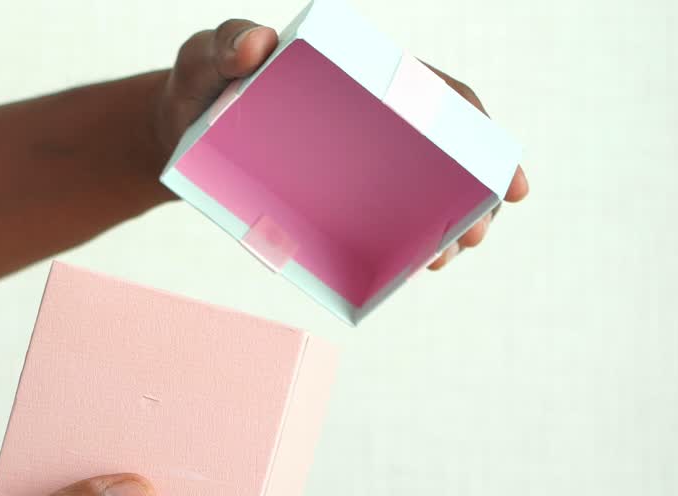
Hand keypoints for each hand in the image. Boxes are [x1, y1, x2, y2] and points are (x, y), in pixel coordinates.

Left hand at [151, 21, 529, 270]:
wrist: (170, 131)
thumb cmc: (199, 83)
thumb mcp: (204, 56)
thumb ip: (222, 44)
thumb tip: (256, 45)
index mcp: (359, 77)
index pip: (435, 95)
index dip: (479, 130)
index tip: (507, 175)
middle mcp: (368, 120)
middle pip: (442, 152)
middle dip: (476, 193)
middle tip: (476, 233)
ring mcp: (352, 162)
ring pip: (417, 192)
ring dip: (444, 225)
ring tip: (442, 259)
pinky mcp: (328, 197)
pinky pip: (375, 221)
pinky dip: (397, 245)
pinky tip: (405, 269)